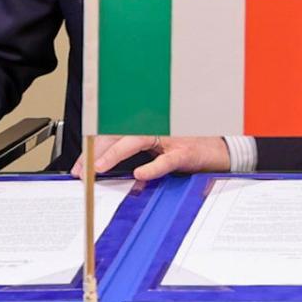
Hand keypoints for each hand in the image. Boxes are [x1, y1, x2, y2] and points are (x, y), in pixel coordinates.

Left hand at [71, 136, 231, 180]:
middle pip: (118, 134)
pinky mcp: (186, 152)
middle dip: (95, 152)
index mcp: (146, 127)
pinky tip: (141, 173)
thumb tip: (108, 168)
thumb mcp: (159, 150)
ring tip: (99, 166)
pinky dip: (153, 166)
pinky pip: (167, 159)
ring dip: (115, 153)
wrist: (222, 150)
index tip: (78, 167)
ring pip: (136, 140)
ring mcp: (170, 138)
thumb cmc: (190, 149)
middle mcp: (155, 127)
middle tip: (81, 170)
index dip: (92, 150)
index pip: (112, 134)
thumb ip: (137, 155)